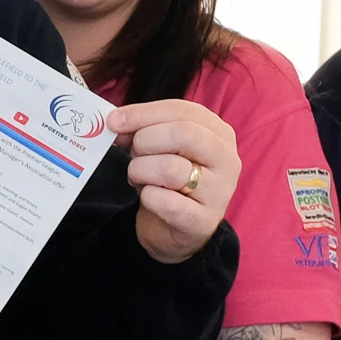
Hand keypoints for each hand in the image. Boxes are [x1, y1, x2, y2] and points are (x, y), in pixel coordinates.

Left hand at [108, 100, 239, 263]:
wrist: (175, 229)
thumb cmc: (168, 182)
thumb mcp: (160, 148)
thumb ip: (142, 130)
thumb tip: (116, 122)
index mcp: (219, 133)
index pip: (182, 110)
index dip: (143, 113)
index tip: (114, 121)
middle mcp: (226, 159)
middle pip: (183, 134)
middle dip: (145, 141)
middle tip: (133, 154)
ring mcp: (219, 192)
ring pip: (171, 168)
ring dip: (141, 171)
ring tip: (139, 178)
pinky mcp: (203, 221)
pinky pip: (167, 202)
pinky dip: (148, 197)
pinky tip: (148, 197)